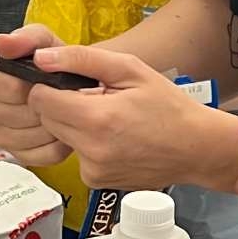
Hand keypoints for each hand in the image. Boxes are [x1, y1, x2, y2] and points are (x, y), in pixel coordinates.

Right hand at [0, 25, 72, 166]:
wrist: (68, 84)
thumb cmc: (50, 64)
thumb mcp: (41, 40)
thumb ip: (25, 38)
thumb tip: (3, 43)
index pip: (5, 88)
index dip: (29, 84)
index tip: (41, 78)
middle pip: (17, 114)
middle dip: (42, 104)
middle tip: (56, 94)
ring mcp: (0, 135)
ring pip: (30, 136)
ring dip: (52, 123)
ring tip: (61, 108)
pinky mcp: (19, 155)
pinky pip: (42, 154)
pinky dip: (59, 143)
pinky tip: (62, 125)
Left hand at [25, 44, 237, 191]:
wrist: (197, 149)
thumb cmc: (169, 107)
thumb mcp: (131, 69)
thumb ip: (82, 59)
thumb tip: (42, 57)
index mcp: (97, 118)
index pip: (40, 99)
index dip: (50, 86)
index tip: (69, 83)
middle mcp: (91, 150)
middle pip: (46, 119)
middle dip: (62, 105)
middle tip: (95, 98)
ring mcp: (92, 170)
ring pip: (59, 138)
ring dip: (74, 125)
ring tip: (108, 118)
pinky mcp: (95, 181)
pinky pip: (75, 156)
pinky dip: (86, 144)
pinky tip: (112, 138)